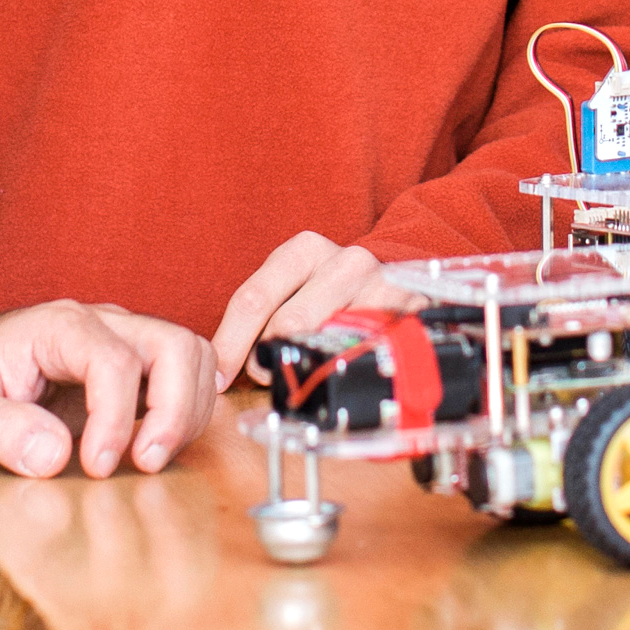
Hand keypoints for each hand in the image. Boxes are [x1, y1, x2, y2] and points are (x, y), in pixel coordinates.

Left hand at [0, 299, 217, 479]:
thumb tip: (54, 454)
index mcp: (56, 327)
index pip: (114, 362)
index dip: (116, 420)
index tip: (96, 467)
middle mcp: (98, 323)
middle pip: (173, 345)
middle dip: (175, 410)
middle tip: (144, 463)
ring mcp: (120, 340)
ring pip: (190, 356)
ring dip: (187, 412)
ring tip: (148, 458)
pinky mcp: (133, 366)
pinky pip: (186, 376)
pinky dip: (188, 410)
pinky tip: (157, 444)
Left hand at [212, 232, 413, 387]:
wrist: (405, 290)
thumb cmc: (340, 298)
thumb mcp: (299, 293)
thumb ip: (266, 318)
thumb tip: (226, 365)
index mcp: (305, 250)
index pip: (254, 298)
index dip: (231, 342)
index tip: (218, 376)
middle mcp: (343, 260)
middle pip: (287, 322)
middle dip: (268, 359)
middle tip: (267, 379)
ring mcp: (380, 284)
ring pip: (327, 339)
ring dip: (308, 367)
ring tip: (306, 376)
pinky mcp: (411, 312)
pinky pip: (369, 352)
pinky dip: (350, 368)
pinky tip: (345, 372)